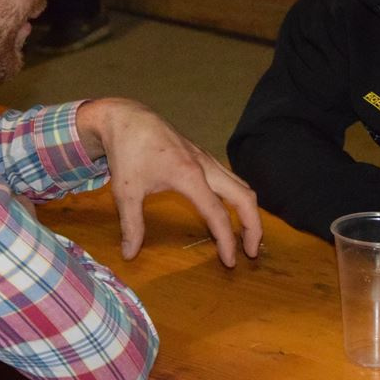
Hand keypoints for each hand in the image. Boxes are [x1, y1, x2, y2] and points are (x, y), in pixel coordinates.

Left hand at [76, 98, 262, 266]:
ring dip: (249, 211)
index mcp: (190, 176)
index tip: (230, 262)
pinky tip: (228, 210)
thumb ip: (131, 224)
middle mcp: (205, 166)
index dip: (227, 241)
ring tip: (246, 236)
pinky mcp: (202, 156)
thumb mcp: (126, 191)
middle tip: (251, 253)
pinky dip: (238, 198)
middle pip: (244, 197)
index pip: (218, 214)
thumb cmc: (126, 152)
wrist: (126, 117)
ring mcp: (206, 159)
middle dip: (253, 226)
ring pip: (241, 185)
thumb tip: (130, 254)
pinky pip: (230, 178)